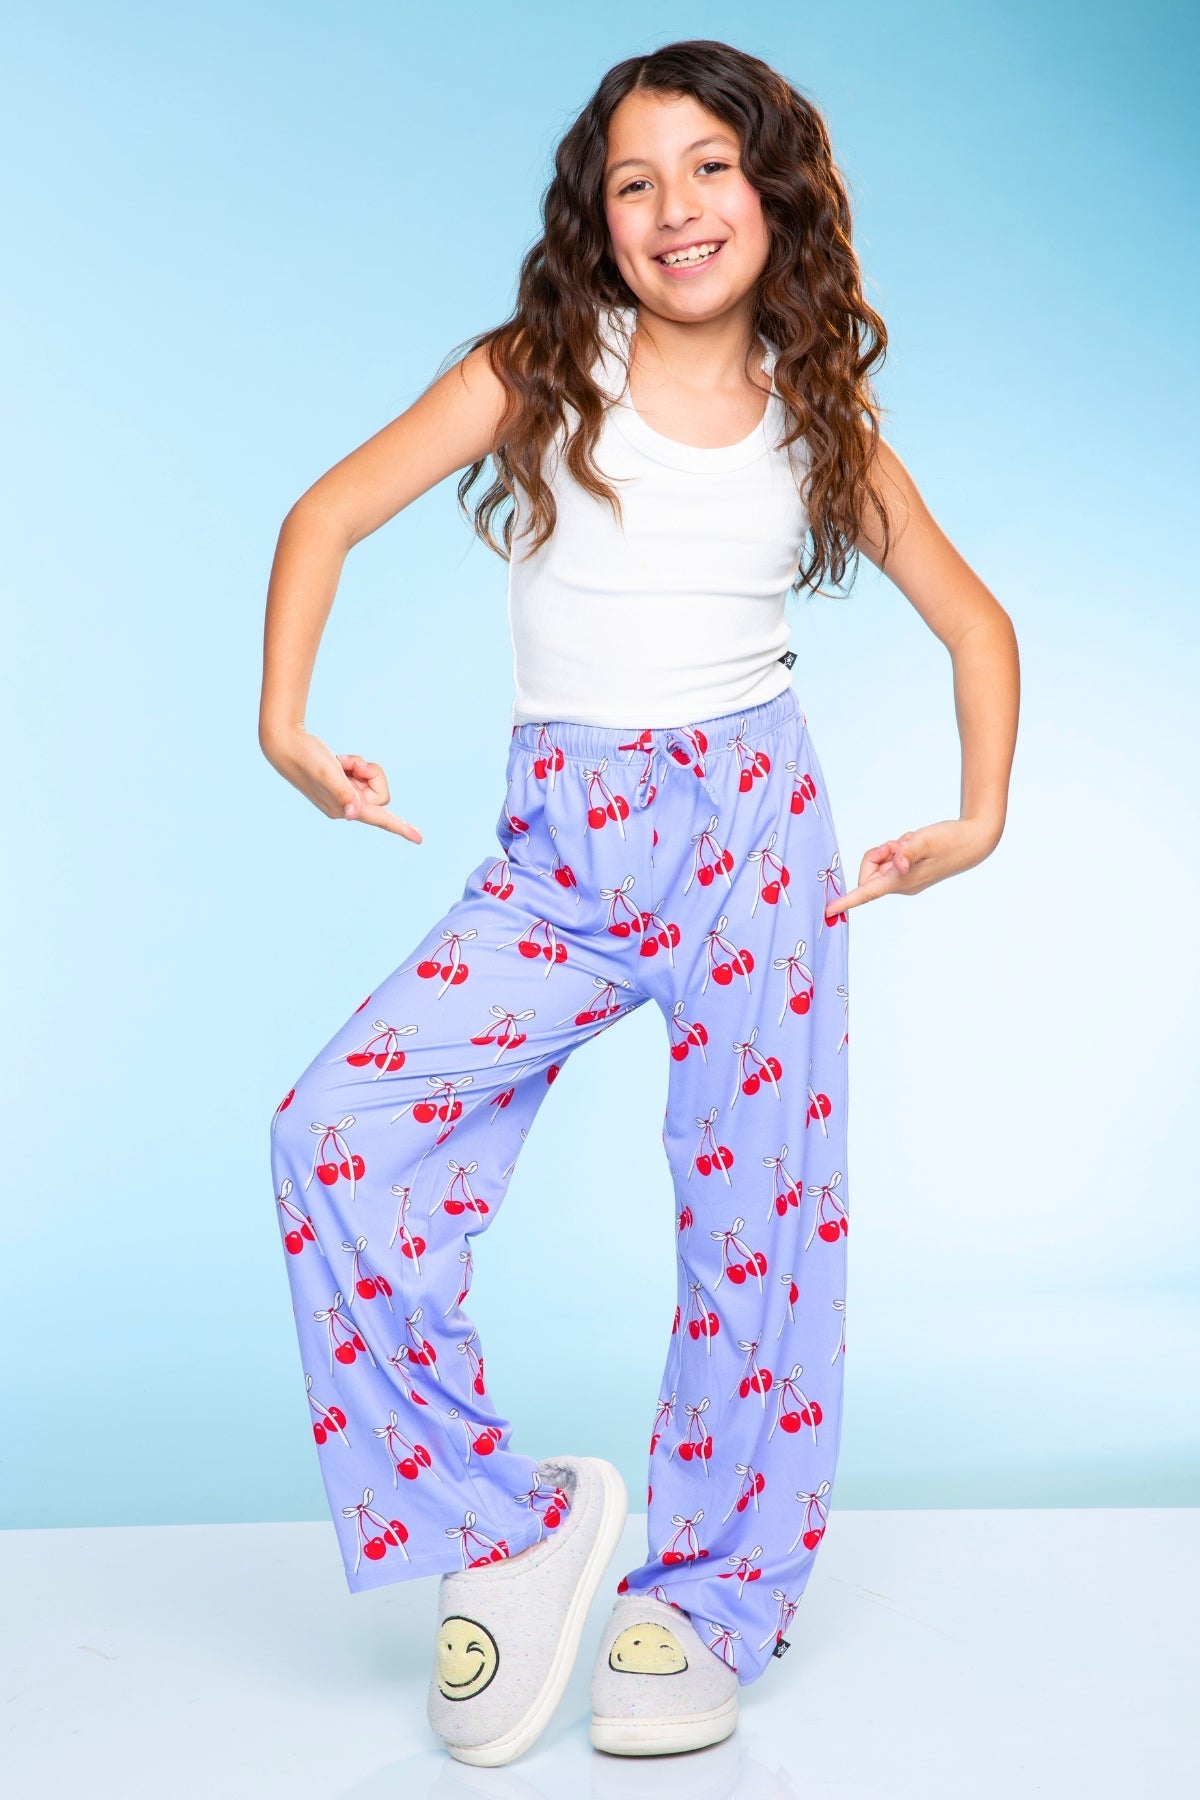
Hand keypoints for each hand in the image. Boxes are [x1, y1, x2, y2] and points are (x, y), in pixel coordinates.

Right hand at [263, 728, 422, 842]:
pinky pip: (362, 775)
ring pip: (371, 782)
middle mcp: (347, 807)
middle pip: (380, 793)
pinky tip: (337, 760)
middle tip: (348, 764)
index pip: (380, 819)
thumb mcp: (327, 773)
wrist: (284, 745)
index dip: (401, 827)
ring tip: (340, 762)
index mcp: (345, 809)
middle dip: (370, 773)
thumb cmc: (306, 758)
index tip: (420, 839)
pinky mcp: (343, 785)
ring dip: (359, 766)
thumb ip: (342, 793)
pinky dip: (353, 764)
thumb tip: (352, 815)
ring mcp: (345, 796)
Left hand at [827, 818, 997, 917]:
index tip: (828, 911)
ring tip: (912, 843)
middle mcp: (901, 884)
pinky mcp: (911, 873)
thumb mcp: (925, 840)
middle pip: (870, 870)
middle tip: (899, 843)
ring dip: (892, 849)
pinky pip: (894, 860)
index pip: (866, 893)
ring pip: (882, 863)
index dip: (846, 901)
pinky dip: (900, 849)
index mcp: (901, 881)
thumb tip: (897, 865)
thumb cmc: (950, 839)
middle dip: (879, 853)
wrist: (974, 841)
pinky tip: (916, 844)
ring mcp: (906, 880)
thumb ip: (907, 851)